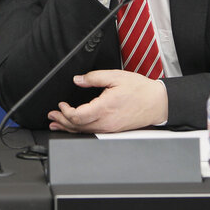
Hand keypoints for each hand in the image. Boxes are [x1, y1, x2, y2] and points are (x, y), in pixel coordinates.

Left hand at [47, 70, 167, 132]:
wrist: (158, 103)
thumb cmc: (140, 90)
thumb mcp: (115, 77)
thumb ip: (93, 78)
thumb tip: (78, 80)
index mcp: (105, 108)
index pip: (78, 116)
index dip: (65, 112)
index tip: (61, 105)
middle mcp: (106, 122)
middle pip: (78, 126)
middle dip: (62, 121)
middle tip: (51, 116)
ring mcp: (109, 129)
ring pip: (83, 132)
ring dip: (68, 128)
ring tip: (56, 124)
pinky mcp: (112, 131)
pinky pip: (92, 132)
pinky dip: (79, 130)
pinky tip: (73, 128)